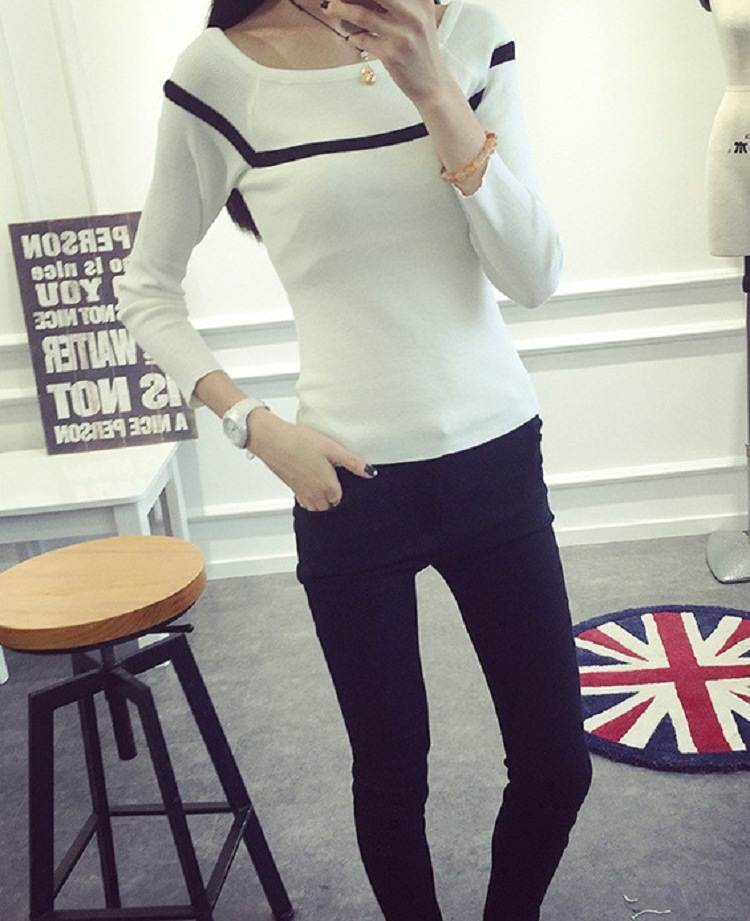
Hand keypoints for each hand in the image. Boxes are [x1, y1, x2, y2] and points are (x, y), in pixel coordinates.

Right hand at [249, 410, 376, 510]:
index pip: (341, 500)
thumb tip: (369, 472)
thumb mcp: (332, 448)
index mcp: (327, 486)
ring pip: (316, 507)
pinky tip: (311, 483)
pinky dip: (309, 498)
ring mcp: (301, 492)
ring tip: (326, 486)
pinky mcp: (291, 487)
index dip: (346, 491)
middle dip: (334, 500)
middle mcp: (314, 493)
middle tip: (337, 484)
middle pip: (329, 507)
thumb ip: (352, 462)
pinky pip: (304, 501)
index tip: (347, 481)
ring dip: (322, 502)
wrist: (272, 439)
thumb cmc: (299, 442)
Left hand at [324, 0, 450, 103]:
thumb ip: (397, 4)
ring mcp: (402, 35)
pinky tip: (353, 38)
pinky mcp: (391, 54)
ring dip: (340, 9)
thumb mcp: (418, 17)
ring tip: (330, 7)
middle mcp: (414, 14)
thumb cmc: (420, 49)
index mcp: (421, 0)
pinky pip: (362, 40)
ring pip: (362, 14)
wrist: (432, 83)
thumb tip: (359, 0)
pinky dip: (353, 37)